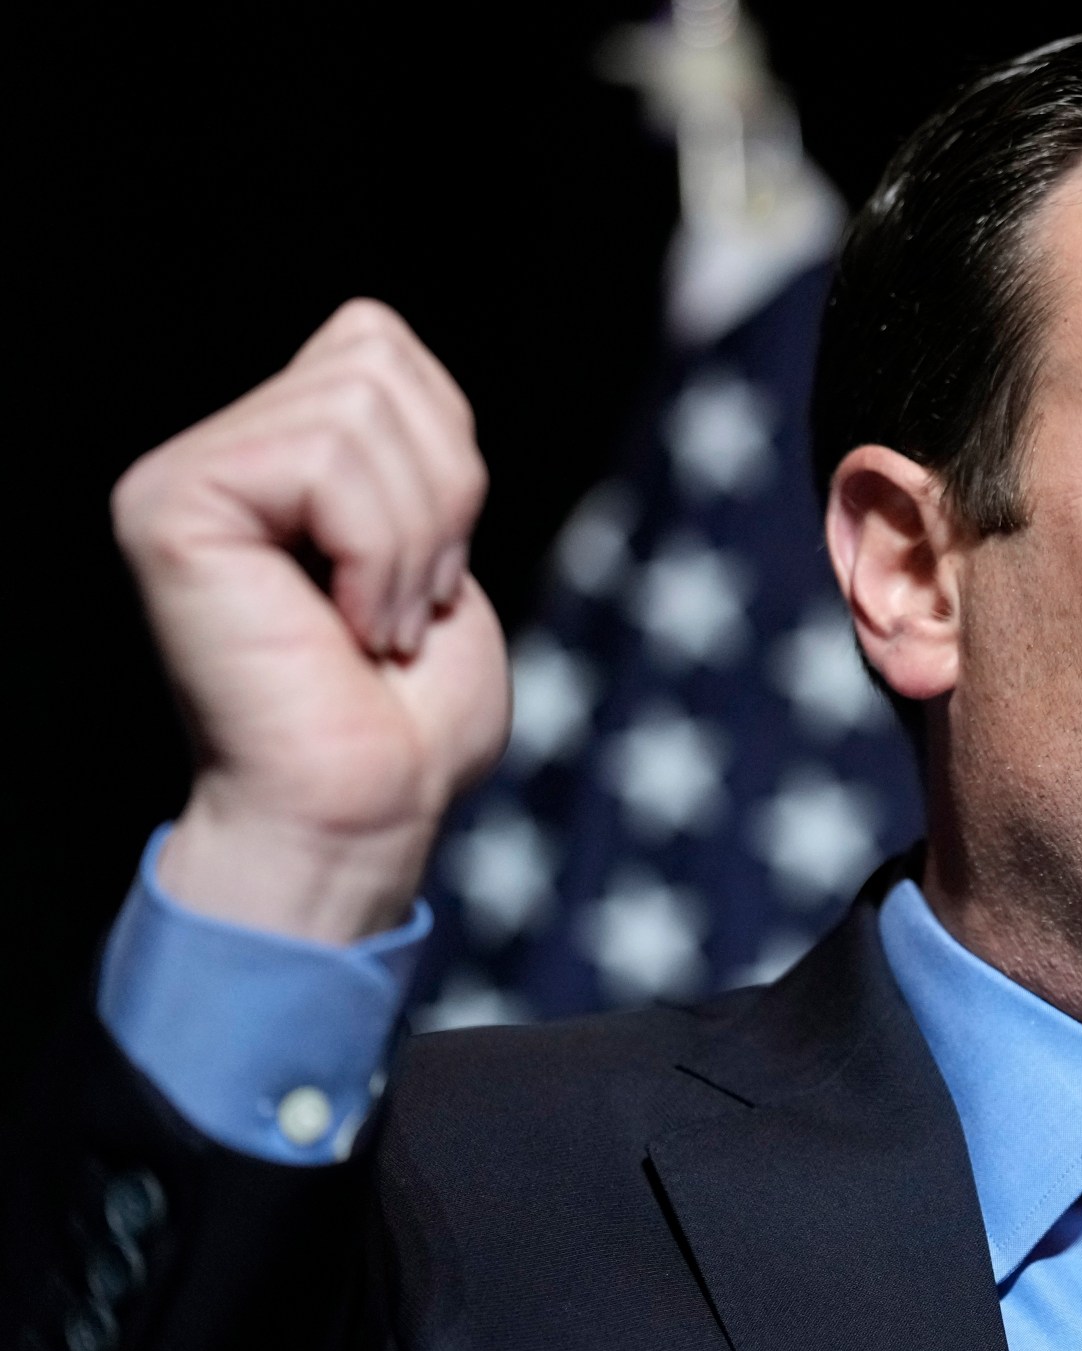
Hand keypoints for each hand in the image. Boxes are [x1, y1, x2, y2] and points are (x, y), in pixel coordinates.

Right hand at [113, 299, 508, 942]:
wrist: (362, 814)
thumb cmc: (407, 719)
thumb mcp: (435, 547)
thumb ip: (408, 442)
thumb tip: (379, 336)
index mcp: (269, 456)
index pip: (377, 342)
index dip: (443, 448)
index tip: (427, 566)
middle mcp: (209, 456)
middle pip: (375, 356)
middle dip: (441, 489)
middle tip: (408, 603)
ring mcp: (181, 478)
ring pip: (359, 405)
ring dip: (414, 536)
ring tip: (378, 624)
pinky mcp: (170, 508)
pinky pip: (326, 459)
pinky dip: (378, 552)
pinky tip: (348, 629)